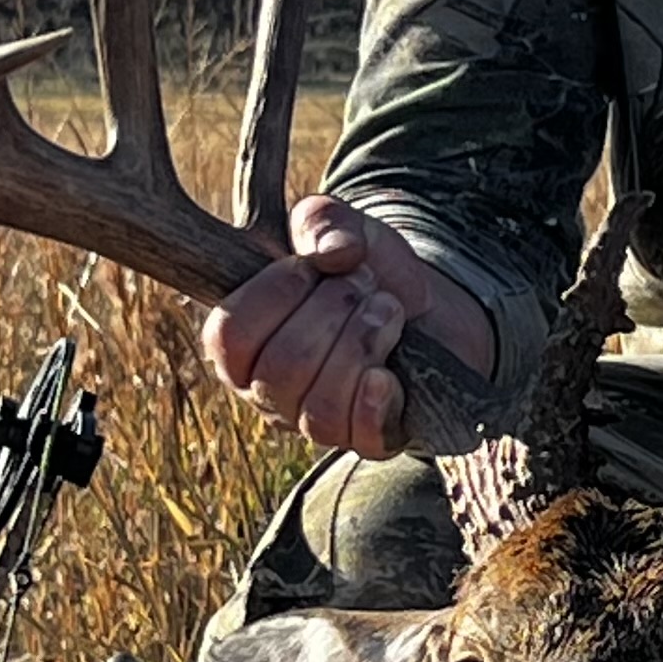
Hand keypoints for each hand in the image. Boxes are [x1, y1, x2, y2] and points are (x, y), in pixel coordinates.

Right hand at [203, 195, 494, 457]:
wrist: (435, 308)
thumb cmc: (371, 272)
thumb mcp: (345, 231)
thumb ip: (323, 221)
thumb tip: (333, 252)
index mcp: (246, 341)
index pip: (227, 337)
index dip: (271, 296)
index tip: (312, 266)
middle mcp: (268, 391)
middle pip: (279, 370)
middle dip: (333, 312)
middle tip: (366, 284)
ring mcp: (314, 422)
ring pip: (318, 405)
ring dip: (361, 344)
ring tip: (389, 311)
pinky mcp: (367, 440)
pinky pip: (356, 435)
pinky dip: (374, 399)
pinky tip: (389, 372)